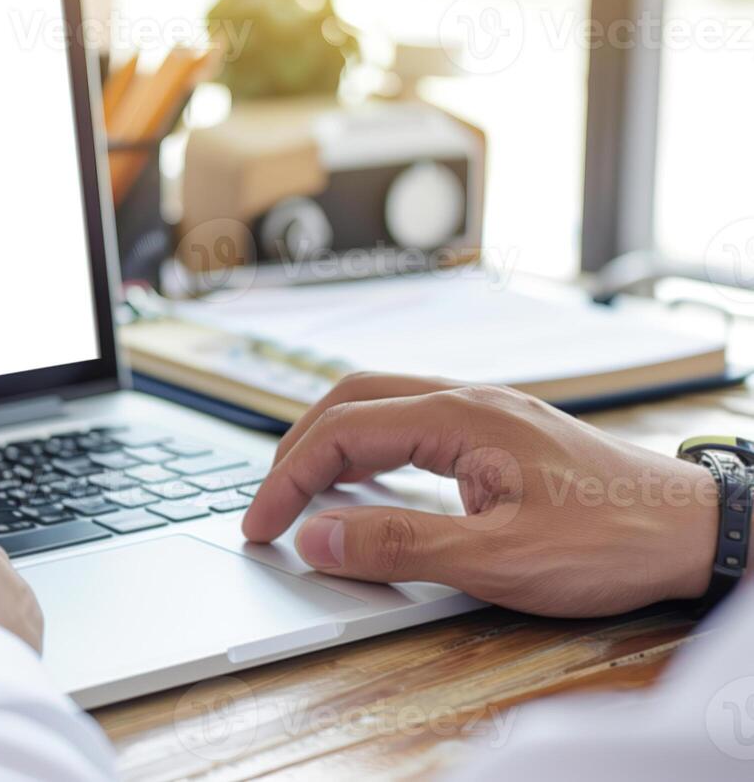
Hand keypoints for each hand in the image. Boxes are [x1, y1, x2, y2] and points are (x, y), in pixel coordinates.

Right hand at [241, 374, 721, 616]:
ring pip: (381, 406)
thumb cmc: (612, 539)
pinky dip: (370, 450)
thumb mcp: (498, 558)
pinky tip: (368, 485)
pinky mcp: (500, 435)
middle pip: (351, 400)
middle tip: (269, 505)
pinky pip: (412, 425)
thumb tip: (317, 537)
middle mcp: (468, 401)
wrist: (696, 529)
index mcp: (460, 417)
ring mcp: (486, 414)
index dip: (289, 477)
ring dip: (332, 444)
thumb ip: (400, 546)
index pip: (342, 429)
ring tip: (303, 493)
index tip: (262, 525)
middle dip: (298, 449)